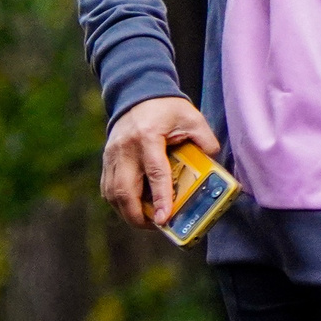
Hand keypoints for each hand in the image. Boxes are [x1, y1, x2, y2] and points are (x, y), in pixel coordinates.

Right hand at [101, 95, 220, 229]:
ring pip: (113, 193)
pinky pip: (108, 188)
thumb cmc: (166, 108)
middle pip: (125, 191)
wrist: (137, 94)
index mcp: (147, 137)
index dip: (160, 198)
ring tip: (147, 221)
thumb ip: (204, 138)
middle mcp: (125, 149)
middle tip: (156, 226)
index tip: (165, 218)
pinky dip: (119, 203)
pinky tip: (134, 208)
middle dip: (138, 215)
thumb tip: (213, 160)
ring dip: (128, 212)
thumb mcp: (190, 117)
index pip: (154, 173)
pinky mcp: (107, 160)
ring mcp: (112, 155)